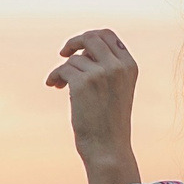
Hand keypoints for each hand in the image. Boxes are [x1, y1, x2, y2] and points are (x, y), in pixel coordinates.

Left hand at [46, 27, 141, 183]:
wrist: (108, 148)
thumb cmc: (109, 122)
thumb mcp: (116, 90)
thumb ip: (106, 68)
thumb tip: (79, 51)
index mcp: (129, 66)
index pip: (108, 35)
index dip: (90, 38)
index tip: (79, 49)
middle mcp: (117, 66)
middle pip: (91, 37)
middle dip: (74, 42)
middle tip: (64, 54)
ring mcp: (101, 73)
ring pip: (74, 58)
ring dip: (63, 70)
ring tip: (59, 84)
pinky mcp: (83, 83)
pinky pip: (63, 69)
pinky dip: (54, 76)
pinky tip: (53, 85)